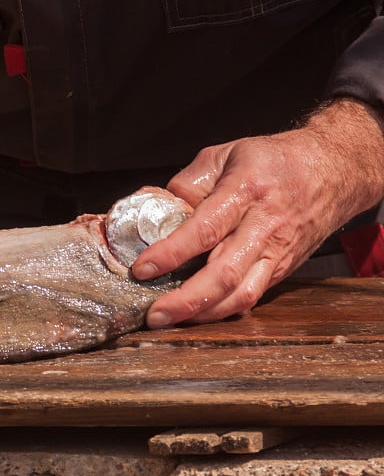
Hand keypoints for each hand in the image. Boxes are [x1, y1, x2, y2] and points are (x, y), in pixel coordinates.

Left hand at [132, 99, 383, 326]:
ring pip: (241, 295)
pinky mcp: (283, 269)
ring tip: (169, 321)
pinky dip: (223, 310)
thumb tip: (156, 211)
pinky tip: (197, 315)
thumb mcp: (224, 154)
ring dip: (203, 314)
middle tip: (153, 313)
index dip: (171, 253)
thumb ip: (188, 184)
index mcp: (246, 191)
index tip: (142, 269)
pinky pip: (252, 296)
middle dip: (185, 299)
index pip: (205, 229)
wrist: (333, 169)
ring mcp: (277, 252)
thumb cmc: (272, 160)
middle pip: (224, 274)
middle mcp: (264, 226)